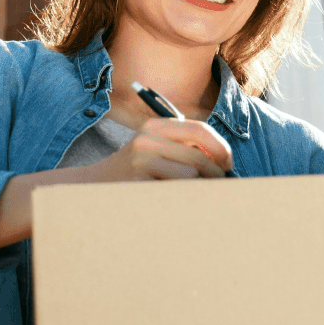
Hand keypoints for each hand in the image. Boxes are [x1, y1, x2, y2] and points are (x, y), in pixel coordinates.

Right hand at [93, 117, 232, 181]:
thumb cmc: (136, 171)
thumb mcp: (156, 149)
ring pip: (191, 172)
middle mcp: (147, 137)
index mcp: (155, 125)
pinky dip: (186, 195)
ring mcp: (142, 158)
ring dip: (201, 186)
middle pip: (199, 155)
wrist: (95, 186)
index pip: (200, 130)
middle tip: (220, 184)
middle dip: (216, 173)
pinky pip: (178, 187)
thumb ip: (185, 148)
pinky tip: (181, 199)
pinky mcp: (139, 179)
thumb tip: (223, 160)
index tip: (228, 164)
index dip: (220, 147)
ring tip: (199, 194)